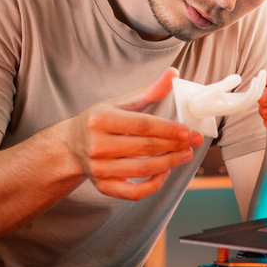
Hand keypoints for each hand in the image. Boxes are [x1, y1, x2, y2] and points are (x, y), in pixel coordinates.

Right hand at [66, 68, 203, 199]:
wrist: (72, 145)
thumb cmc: (100, 121)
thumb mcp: (120, 103)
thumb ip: (149, 91)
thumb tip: (174, 73)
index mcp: (100, 119)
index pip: (141, 125)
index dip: (167, 129)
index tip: (188, 131)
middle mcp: (97, 145)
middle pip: (144, 148)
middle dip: (174, 146)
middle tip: (194, 142)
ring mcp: (99, 168)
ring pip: (142, 170)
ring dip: (169, 164)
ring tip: (185, 155)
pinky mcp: (103, 186)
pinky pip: (133, 193)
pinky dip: (152, 186)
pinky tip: (164, 173)